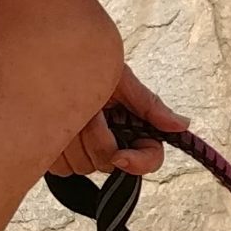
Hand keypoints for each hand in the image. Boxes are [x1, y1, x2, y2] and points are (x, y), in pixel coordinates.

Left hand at [49, 64, 188, 178]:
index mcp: (132, 125)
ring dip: (72, 137)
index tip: (119, 156)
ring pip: (83, 166)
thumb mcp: (119, 79)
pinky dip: (55, 145)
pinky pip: (61, 167)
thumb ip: (149, 105)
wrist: (47, 62)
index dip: (138, 163)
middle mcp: (112, 142)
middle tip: (87, 109)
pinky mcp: (61, 160)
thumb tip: (183, 125)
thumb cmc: (84, 65)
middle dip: (96, 136)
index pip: (149, 158)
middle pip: (111, 162)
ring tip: (66, 109)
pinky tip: (54, 123)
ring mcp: (85, 153)